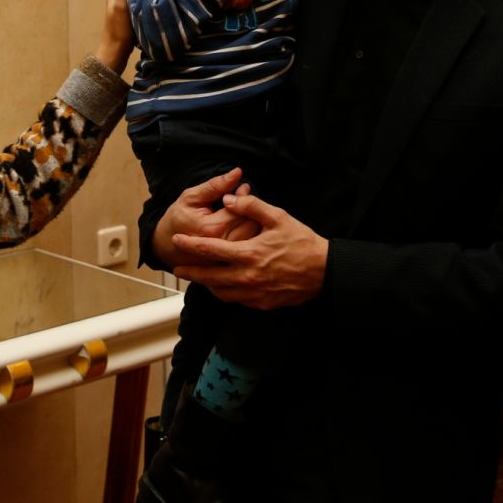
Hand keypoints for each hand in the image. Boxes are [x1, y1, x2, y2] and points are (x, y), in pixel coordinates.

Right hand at [152, 168, 250, 267]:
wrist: (166, 246)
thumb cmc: (179, 218)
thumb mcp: (191, 197)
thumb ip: (216, 185)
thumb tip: (237, 172)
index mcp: (212, 228)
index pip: (242, 209)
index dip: (245, 196)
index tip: (242, 188)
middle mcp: (222, 246)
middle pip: (252, 225)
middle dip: (252, 210)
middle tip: (243, 201)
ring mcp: (225, 258)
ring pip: (254, 238)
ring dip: (254, 223)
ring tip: (242, 214)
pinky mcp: (227, 265)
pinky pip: (248, 249)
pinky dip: (250, 237)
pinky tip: (241, 228)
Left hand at [170, 193, 327, 308]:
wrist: (325, 271)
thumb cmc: (302, 242)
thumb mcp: (278, 216)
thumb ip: (251, 206)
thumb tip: (230, 198)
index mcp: (247, 253)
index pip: (209, 249)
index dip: (190, 245)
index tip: (177, 241)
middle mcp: (246, 277)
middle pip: (208, 277)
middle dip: (190, 272)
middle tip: (177, 269)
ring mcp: (253, 293)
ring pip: (220, 292)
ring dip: (206, 284)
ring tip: (199, 278)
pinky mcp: (262, 304)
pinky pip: (236, 300)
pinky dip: (225, 292)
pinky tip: (224, 286)